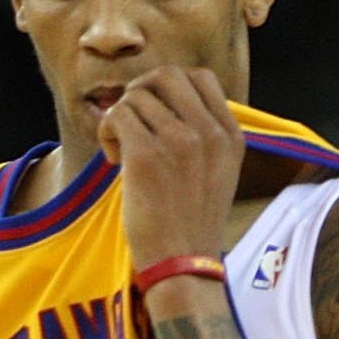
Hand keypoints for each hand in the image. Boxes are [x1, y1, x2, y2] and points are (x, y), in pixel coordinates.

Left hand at [98, 66, 242, 269]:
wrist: (183, 262)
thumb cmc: (192, 221)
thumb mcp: (218, 172)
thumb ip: (203, 134)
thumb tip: (160, 99)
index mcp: (231, 136)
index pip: (201, 78)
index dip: (170, 86)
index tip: (158, 111)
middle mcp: (209, 133)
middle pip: (167, 75)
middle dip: (142, 91)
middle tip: (133, 120)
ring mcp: (180, 141)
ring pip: (135, 96)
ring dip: (120, 117)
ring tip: (122, 149)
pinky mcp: (147, 154)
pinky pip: (117, 115)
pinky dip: (107, 132)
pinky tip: (114, 158)